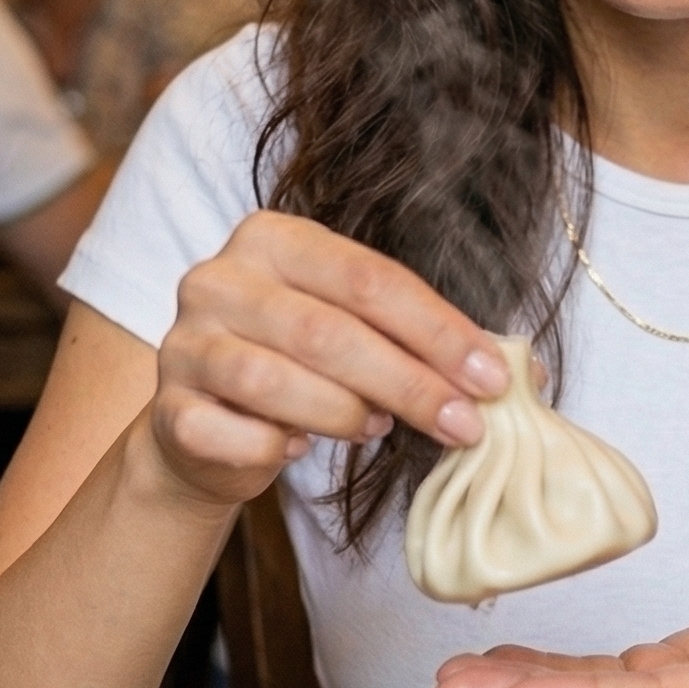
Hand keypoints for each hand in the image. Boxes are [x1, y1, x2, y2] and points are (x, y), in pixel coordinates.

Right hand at [149, 211, 508, 510]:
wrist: (205, 429)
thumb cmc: (300, 370)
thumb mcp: (355, 333)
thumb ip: (417, 337)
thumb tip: (520, 370)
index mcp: (273, 238)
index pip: (369, 278)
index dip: (437, 331)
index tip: (492, 378)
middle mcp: (219, 278)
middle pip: (329, 331)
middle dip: (409, 382)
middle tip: (464, 424)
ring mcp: (184, 342)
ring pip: (278, 381)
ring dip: (345, 414)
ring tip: (377, 430)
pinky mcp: (168, 409)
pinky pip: (236, 435)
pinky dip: (279, 450)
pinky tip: (297, 449)